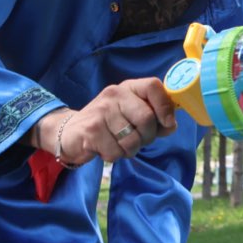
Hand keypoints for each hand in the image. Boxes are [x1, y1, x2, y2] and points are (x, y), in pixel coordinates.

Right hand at [45, 78, 176, 165]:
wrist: (71, 132)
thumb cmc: (110, 125)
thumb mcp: (132, 115)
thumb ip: (154, 118)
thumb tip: (171, 124)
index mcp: (129, 88)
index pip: (154, 86)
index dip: (165, 107)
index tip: (167, 123)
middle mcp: (115, 94)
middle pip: (147, 118)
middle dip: (147, 137)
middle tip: (137, 140)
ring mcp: (101, 111)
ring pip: (132, 140)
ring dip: (130, 150)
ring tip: (119, 144)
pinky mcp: (91, 130)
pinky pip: (116, 151)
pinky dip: (115, 156)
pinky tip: (105, 148)